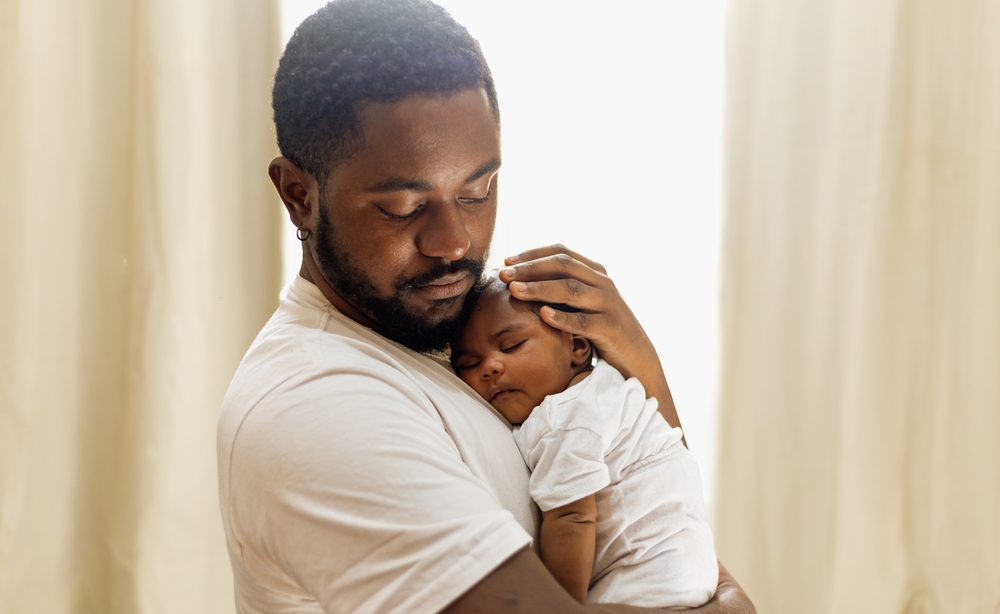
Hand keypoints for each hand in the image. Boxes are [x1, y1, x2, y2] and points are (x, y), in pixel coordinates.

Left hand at [499, 245, 680, 429]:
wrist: (635, 357)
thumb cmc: (600, 329)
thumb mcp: (582, 303)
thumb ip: (560, 289)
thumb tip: (519, 279)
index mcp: (594, 272)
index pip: (561, 252)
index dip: (532, 254)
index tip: (507, 262)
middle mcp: (602, 283)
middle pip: (563, 267)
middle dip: (530, 268)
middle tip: (504, 274)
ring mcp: (608, 304)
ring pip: (571, 290)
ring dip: (540, 288)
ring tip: (515, 290)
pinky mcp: (610, 328)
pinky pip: (584, 322)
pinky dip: (563, 318)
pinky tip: (543, 315)